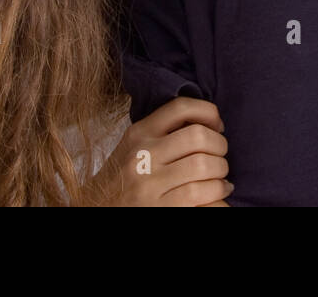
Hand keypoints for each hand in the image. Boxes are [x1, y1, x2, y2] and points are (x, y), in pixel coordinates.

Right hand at [95, 97, 232, 205]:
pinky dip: (219, 192)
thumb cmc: (122, 180)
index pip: (180, 108)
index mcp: (139, 133)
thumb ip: (162, 133)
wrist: (96, 208)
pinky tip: (220, 193)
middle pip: (198, 136)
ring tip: (222, 177)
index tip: (217, 125)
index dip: (208, 112)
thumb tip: (207, 123)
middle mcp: (142, 155)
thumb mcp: (133, 148)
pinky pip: (200, 194)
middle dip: (220, 145)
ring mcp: (148, 183)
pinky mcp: (158, 208)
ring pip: (203, 165)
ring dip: (221, 171)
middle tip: (221, 155)